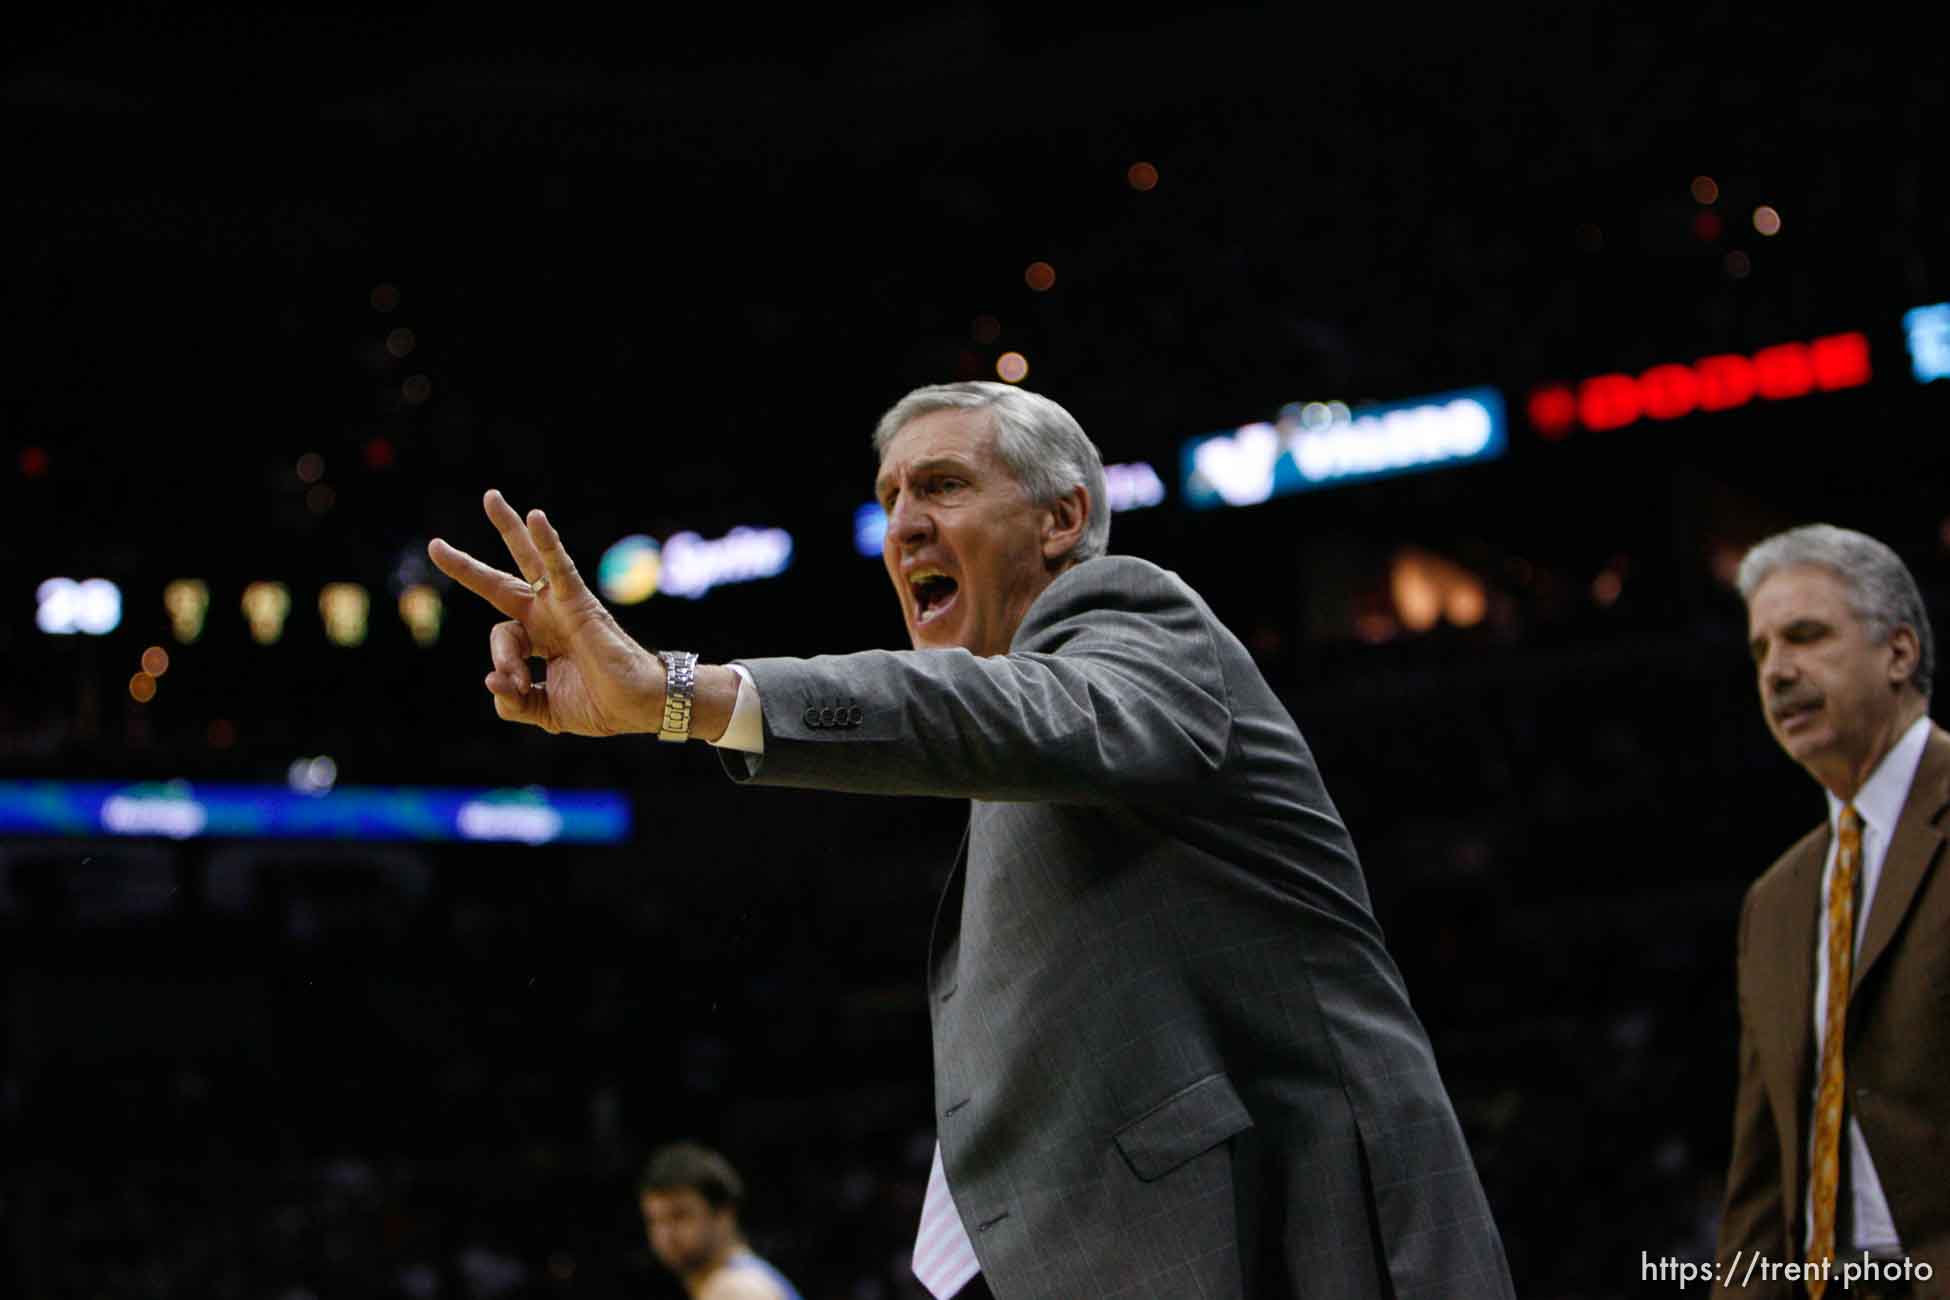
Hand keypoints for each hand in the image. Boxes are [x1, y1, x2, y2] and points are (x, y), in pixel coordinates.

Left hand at [428, 490, 663, 736]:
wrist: (637, 707)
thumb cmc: (601, 706)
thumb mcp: (544, 709)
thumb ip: (513, 701)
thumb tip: (491, 681)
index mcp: (540, 639)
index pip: (502, 638)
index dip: (502, 663)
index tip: (513, 685)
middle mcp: (548, 616)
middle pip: (502, 582)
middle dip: (468, 566)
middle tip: (436, 545)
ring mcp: (562, 605)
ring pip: (529, 561)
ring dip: (509, 529)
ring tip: (490, 498)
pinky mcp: (580, 602)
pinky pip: (560, 567)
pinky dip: (548, 543)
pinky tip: (535, 518)